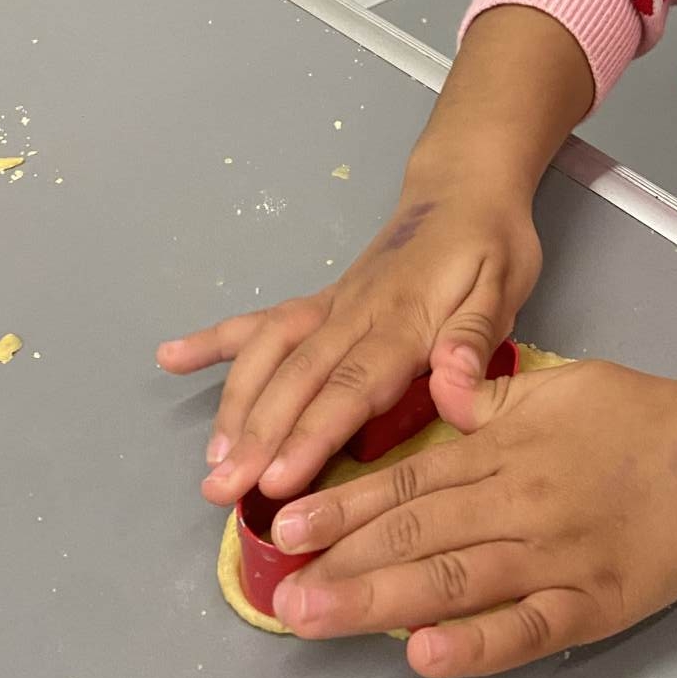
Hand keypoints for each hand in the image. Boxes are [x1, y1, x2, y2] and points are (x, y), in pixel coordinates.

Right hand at [156, 180, 541, 505]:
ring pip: (270, 352)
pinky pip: (262, 320)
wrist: (466, 187)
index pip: (354, 385)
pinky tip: (170, 358)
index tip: (278, 479)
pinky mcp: (321, 300)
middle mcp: (357, 313)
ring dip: (236, 404)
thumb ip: (475, 339)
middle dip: (257, 436)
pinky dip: (214, 339)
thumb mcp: (505, 288)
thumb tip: (455, 388)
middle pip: (299, 377)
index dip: (313, 434)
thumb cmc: (492, 247)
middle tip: (221, 491)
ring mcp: (331, 305)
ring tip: (210, 462)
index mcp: (406, 321)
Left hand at [266, 359, 676, 677]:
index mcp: (505, 448)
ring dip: (378, 602)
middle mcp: (519, 502)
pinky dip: (474, 646)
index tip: (289, 525)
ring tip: (317, 619)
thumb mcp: (558, 384)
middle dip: (342, 562)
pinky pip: (526, 629)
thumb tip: (431, 394)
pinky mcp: (590, 605)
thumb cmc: (639, 416)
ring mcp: (553, 557)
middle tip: (281, 591)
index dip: (345, 505)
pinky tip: (425, 655)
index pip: (410, 481)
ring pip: (453, 581)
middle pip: (417, 535)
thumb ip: (488, 396)